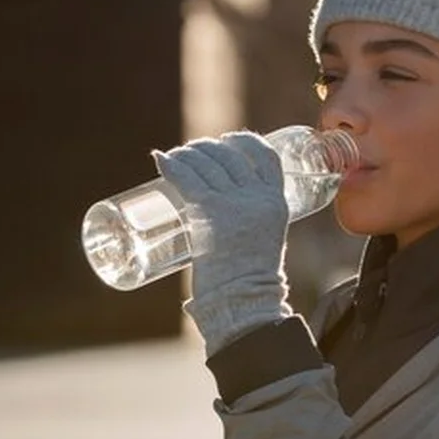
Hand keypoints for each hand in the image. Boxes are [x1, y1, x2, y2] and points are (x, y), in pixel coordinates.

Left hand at [153, 131, 291, 355]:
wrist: (244, 300)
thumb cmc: (251, 280)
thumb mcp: (265, 240)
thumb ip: (253, 223)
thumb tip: (227, 217)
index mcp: (277, 202)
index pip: (266, 156)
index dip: (245, 141)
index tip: (229, 139)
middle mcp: (257, 197)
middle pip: (230, 155)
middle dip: (208, 148)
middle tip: (193, 152)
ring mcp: (233, 202)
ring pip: (206, 163)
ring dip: (187, 154)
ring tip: (176, 156)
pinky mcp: (209, 212)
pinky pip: (187, 178)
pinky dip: (172, 165)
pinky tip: (161, 159)